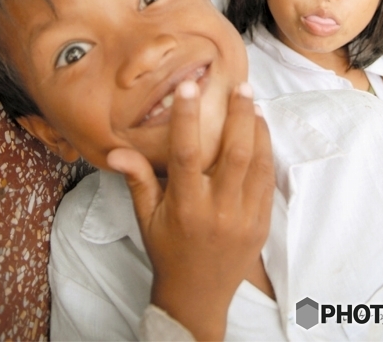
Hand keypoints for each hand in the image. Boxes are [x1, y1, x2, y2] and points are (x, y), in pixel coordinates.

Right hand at [106, 81, 274, 340]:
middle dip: (238, 114)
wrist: (198, 298)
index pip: (185, 154)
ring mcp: (244, 217)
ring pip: (256, 163)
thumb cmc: (168, 252)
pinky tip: (261, 130)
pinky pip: (267, 180)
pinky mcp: (261, 223)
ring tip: (251, 101)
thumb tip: (115, 150)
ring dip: (256, 128)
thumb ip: (137, 180)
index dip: (187, 118)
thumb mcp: (146, 218)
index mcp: (185, 207)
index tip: (189, 86)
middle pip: (234, 153)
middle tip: (240, 84)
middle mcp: (217, 210)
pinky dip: (266, 151)